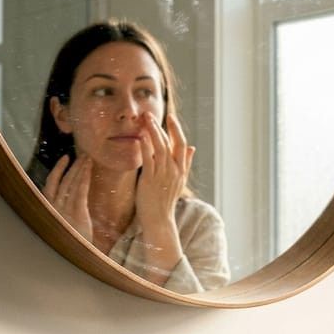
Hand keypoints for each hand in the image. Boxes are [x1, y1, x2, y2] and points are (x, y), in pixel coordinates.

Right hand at [42, 154, 93, 240]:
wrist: (74, 261)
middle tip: (83, 153)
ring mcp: (64, 209)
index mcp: (49, 210)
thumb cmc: (71, 247)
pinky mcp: (77, 212)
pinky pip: (80, 190)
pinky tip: (89, 168)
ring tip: (88, 157)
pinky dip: (83, 177)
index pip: (51, 185)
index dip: (58, 170)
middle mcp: (54, 207)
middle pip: (63, 180)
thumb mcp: (63, 229)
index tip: (65, 158)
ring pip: (72, 182)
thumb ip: (64, 215)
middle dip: (73, 165)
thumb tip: (67, 203)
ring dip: (80, 168)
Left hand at [135, 111, 192, 234]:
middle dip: (162, 126)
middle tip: (151, 114)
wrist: (160, 220)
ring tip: (145, 119)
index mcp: (181, 170)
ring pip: (160, 148)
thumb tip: (193, 148)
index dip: (176, 129)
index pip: (181, 144)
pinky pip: (148, 159)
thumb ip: (186, 163)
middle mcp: (174, 170)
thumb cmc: (166, 200)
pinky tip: (140, 137)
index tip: (171, 117)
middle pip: (171, 143)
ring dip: (152, 131)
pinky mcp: (151, 180)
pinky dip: (145, 147)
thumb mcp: (179, 181)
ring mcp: (163, 175)